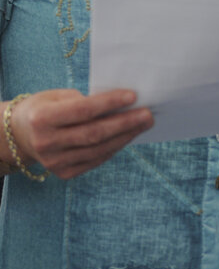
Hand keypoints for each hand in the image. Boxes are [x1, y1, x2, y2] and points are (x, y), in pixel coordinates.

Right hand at [7, 88, 152, 179]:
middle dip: (125, 123)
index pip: (83, 111)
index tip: (133, 96)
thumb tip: (121, 103)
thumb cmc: (45, 107)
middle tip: (148, 114)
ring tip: (144, 124)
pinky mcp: (64, 173)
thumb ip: (84, 101)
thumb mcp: (58, 95)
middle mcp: (47, 143)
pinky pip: (96, 160)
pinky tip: (128, 136)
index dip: (109, 103)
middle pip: (94, 133)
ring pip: (98, 149)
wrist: (20, 135)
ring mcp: (55, 162)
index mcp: (43, 118)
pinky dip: (115, 147)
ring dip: (125, 136)